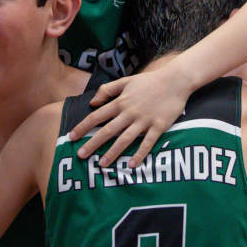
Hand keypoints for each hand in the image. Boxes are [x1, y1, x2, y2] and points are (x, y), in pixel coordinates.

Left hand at [68, 64, 194, 167]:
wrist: (175, 80)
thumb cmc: (149, 81)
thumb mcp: (126, 81)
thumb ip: (107, 90)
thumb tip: (92, 102)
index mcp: (120, 102)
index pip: (97, 116)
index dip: (83, 127)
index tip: (71, 137)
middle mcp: (129, 113)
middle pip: (108, 131)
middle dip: (93, 144)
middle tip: (81, 156)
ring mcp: (144, 121)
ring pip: (125, 139)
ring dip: (112, 153)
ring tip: (102, 165)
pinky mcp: (158, 126)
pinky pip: (147, 143)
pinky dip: (139, 154)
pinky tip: (132, 165)